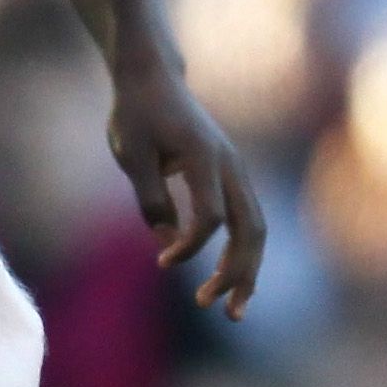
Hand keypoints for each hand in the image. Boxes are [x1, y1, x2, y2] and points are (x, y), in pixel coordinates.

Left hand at [105, 44, 264, 318]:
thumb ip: (151, 199)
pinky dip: (243, 253)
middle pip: (250, 229)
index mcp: (205, 158)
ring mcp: (236, 170)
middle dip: (237, 274)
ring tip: (231, 310)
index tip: (162, 262)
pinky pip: (248, 220)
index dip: (189, 247)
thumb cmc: (136, 113)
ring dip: (247, 271)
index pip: (210, 218)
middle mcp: (230, 165)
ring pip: (256, 228)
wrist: (153, 77)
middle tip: (215, 309)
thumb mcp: (131, 154)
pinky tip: (228, 279)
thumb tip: (167, 242)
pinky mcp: (232, 176)